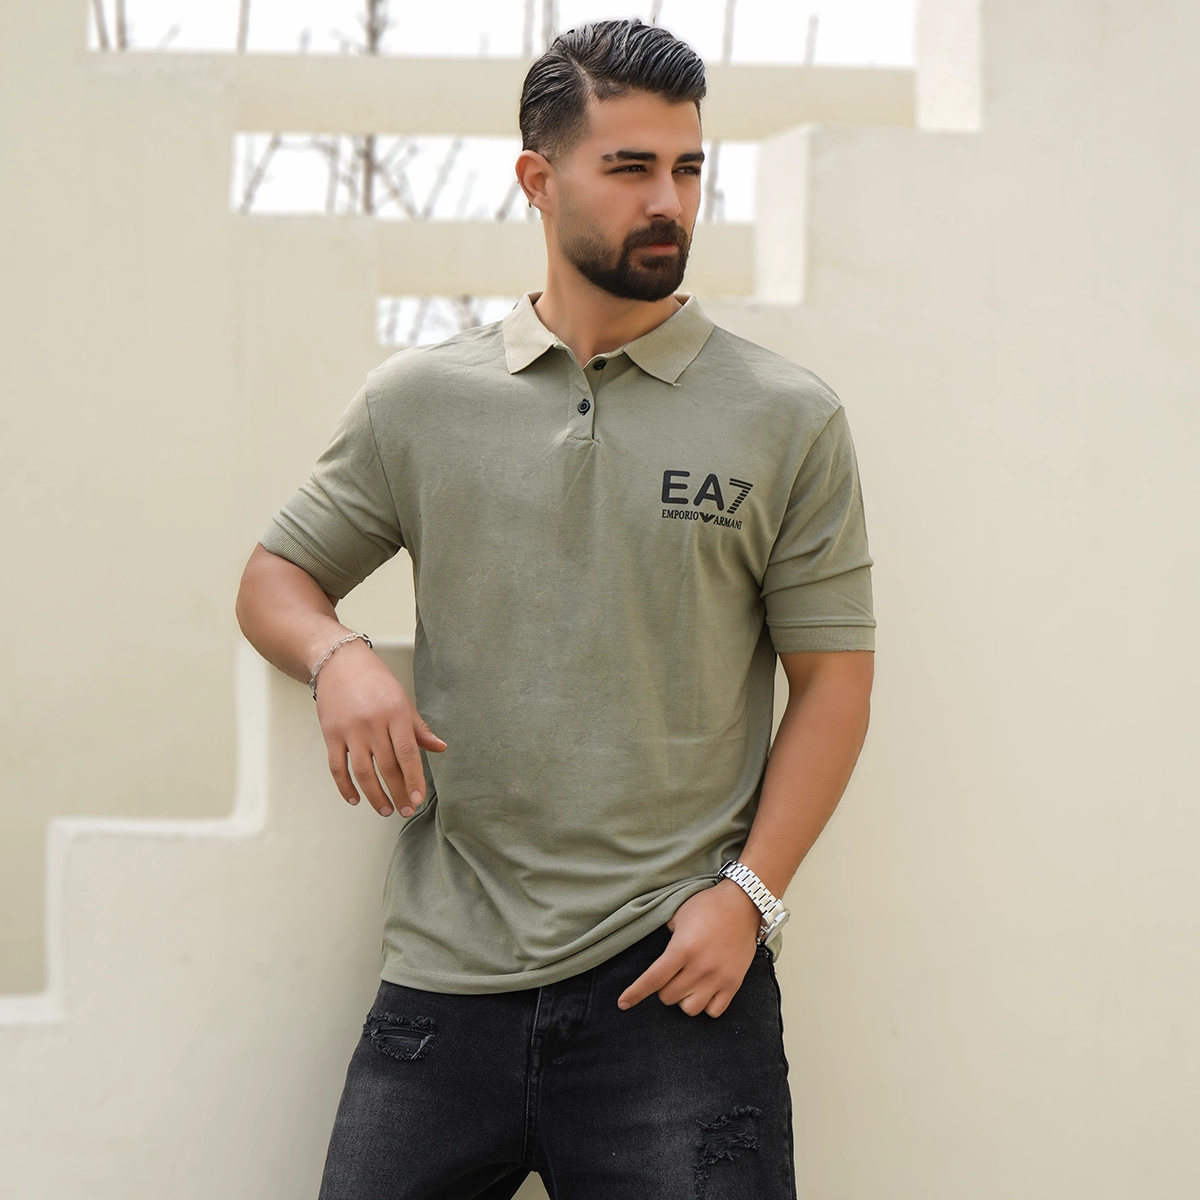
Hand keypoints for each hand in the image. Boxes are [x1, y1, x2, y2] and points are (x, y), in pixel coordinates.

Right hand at [314, 638, 445, 817]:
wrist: (339, 662)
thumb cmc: (375, 681)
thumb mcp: (403, 700)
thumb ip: (419, 728)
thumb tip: (441, 748)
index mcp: (395, 713)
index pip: (408, 753)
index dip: (414, 780)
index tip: (418, 799)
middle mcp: (373, 723)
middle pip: (387, 767)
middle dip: (398, 793)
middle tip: (405, 810)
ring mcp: (350, 730)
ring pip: (363, 772)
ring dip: (375, 796)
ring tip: (385, 810)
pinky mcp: (331, 734)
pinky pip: (337, 767)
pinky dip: (345, 787)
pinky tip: (355, 799)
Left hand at [617, 879, 761, 1017]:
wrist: (744, 902)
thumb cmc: (709, 905)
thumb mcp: (678, 914)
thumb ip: (666, 935)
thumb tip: (657, 952)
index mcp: (682, 948)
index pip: (653, 979)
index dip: (636, 993)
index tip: (623, 1003)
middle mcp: (700, 967)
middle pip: (669, 997)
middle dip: (663, 989)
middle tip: (669, 975)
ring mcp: (718, 977)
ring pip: (690, 1009)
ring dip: (683, 999)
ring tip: (686, 985)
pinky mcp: (734, 983)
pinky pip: (714, 1011)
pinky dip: (705, 1006)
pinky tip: (703, 991)